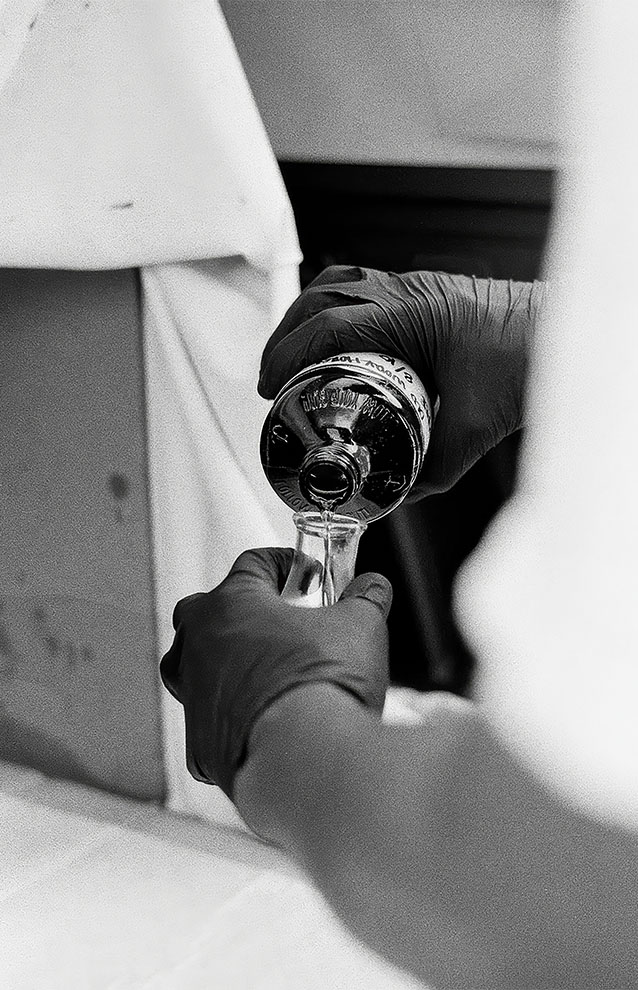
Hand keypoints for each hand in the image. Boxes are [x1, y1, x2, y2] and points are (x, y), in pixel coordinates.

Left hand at [160, 547, 392, 798]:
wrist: (306, 762)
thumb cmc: (325, 682)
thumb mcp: (361, 625)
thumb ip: (365, 598)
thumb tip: (373, 586)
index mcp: (230, 605)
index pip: (252, 564)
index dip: (284, 564)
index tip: (307, 574)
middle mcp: (197, 646)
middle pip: (204, 612)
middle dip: (237, 612)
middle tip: (277, 622)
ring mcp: (192, 698)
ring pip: (194, 669)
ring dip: (224, 666)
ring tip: (265, 673)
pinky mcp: (198, 746)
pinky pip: (209, 724)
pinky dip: (231, 721)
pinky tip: (263, 726)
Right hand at [259, 266, 545, 494]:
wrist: (568, 331)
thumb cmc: (531, 358)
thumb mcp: (474, 427)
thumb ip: (434, 467)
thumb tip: (404, 492)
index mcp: (409, 314)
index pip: (326, 326)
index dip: (287, 354)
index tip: (272, 385)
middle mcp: (408, 292)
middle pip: (323, 295)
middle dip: (288, 333)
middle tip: (275, 374)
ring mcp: (419, 288)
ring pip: (344, 284)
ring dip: (312, 316)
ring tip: (298, 353)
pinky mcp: (431, 294)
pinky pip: (370, 290)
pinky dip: (344, 311)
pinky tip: (346, 342)